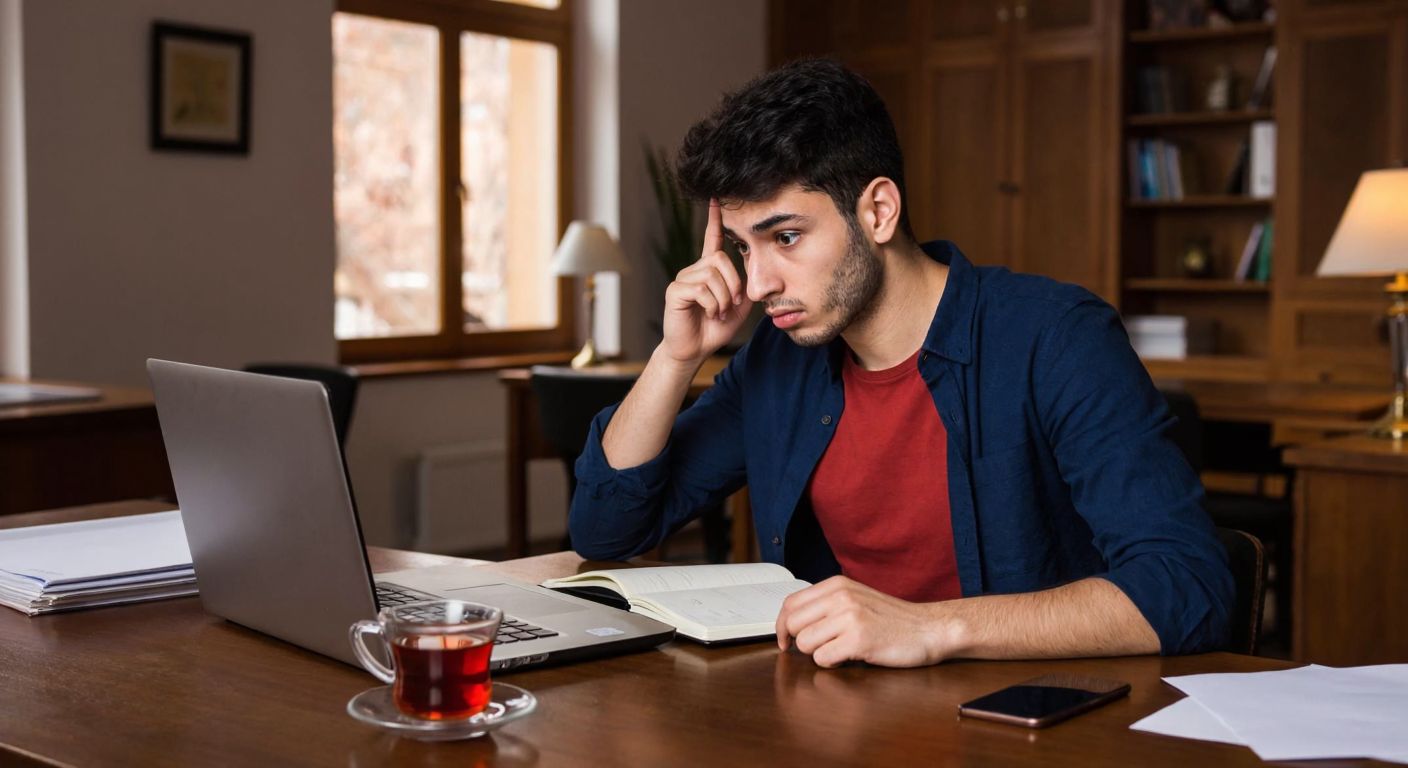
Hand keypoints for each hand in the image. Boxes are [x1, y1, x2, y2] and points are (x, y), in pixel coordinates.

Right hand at [661, 200, 754, 365]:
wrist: (694, 350)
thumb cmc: (715, 329)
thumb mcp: (739, 307)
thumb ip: (746, 287)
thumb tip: (754, 272)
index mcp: (709, 271)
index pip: (712, 239)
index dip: (715, 219)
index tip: (717, 197)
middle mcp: (694, 270)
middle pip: (721, 260)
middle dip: (733, 284)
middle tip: (731, 305)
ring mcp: (683, 279)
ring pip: (712, 275)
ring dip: (723, 298)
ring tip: (719, 312)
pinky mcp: (675, 290)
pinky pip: (701, 289)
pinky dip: (712, 305)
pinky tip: (709, 314)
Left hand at [775, 576, 959, 667]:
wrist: (928, 628)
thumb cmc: (892, 618)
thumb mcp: (856, 598)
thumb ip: (826, 604)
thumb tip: (790, 622)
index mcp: (836, 585)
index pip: (790, 603)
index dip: (781, 625)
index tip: (785, 639)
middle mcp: (840, 597)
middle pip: (792, 624)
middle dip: (797, 642)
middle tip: (815, 649)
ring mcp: (850, 618)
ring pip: (805, 643)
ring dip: (818, 653)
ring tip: (840, 650)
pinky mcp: (859, 640)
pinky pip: (823, 659)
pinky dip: (832, 664)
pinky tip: (849, 657)